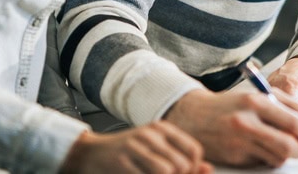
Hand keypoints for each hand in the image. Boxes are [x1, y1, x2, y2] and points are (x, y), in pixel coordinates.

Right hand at [61, 121, 210, 173]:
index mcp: (162, 129)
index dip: (194, 169)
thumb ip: (181, 159)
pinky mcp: (121, 163)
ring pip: (167, 171)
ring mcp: (135, 147)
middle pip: (182, 164)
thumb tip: (208, 169)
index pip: (194, 150)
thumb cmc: (125, 154)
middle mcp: (150, 135)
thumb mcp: (155, 151)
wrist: (89, 154)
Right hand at [165, 88, 297, 167]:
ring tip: (286, 148)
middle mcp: (247, 119)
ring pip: (279, 155)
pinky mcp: (234, 155)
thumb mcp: (253, 96)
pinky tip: (264, 151)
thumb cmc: (229, 105)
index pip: (295, 119)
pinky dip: (270, 159)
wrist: (191, 116)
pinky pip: (263, 162)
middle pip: (291, 141)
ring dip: (288, 155)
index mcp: (256, 100)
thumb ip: (280, 106)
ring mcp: (240, 140)